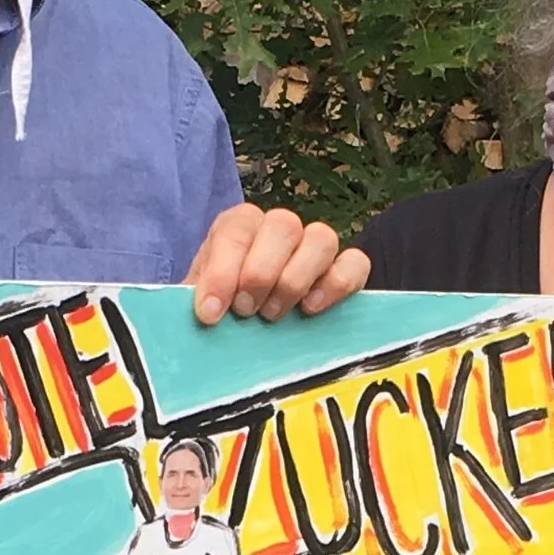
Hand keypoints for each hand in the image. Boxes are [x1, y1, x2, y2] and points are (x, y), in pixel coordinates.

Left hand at [187, 205, 369, 324]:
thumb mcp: (200, 305)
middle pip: (283, 225)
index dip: (222, 271)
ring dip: (295, 280)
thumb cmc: (221, 314)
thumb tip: (201, 312)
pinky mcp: (344, 271)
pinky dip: (337, 284)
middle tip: (245, 310)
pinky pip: (356, 263)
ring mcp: (315, 247)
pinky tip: (311, 308)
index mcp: (239, 226)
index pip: (236, 230)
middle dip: (261, 273)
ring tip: (272, 315)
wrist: (243, 329)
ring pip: (322, 239)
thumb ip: (197, 301)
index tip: (210, 312)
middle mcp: (279, 228)